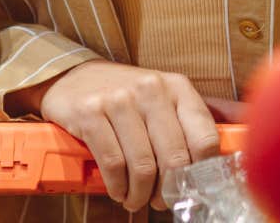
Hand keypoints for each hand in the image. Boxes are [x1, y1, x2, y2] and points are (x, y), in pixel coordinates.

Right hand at [16, 60, 224, 212]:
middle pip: (173, 157)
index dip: (201, 173)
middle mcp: (151, 89)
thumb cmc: (126, 97)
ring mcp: (119, 99)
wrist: (74, 77)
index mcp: (177, 87)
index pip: (204, 138)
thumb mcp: (162, 100)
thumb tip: (204, 174)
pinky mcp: (91, 112)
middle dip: (168, 191)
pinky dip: (118, 186)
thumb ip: (184, 128)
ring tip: (136, 200)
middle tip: (161, 202)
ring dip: (140, 194)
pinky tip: (119, 190)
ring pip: (142, 166)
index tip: (192, 188)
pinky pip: (113, 163)